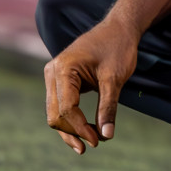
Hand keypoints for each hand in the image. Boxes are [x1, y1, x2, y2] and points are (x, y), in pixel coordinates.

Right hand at [43, 19, 139, 153]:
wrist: (118, 29)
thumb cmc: (117, 48)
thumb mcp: (115, 78)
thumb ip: (108, 107)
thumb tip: (106, 136)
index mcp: (63, 69)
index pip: (67, 108)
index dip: (81, 128)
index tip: (98, 140)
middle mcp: (52, 72)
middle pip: (56, 114)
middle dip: (74, 132)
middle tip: (97, 142)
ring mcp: (53, 76)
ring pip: (55, 113)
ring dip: (71, 129)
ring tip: (91, 142)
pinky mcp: (60, 80)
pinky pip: (60, 106)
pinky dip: (71, 120)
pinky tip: (85, 132)